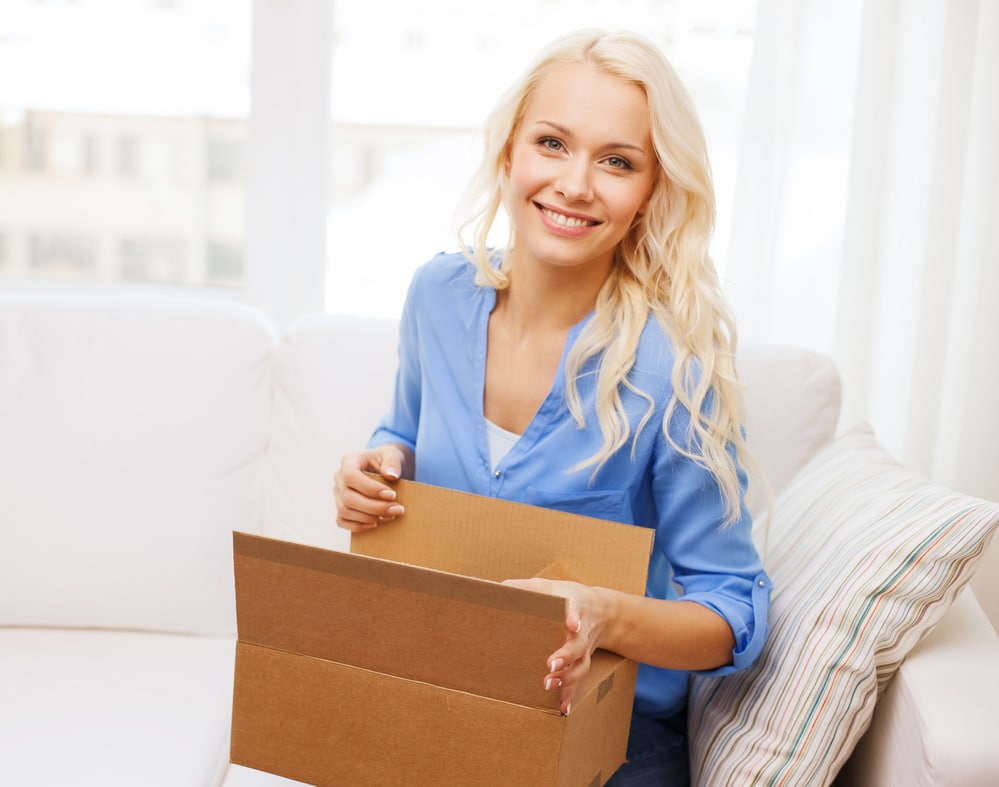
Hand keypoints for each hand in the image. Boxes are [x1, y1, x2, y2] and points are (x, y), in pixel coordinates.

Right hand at [333, 444, 410, 531]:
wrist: (385, 468)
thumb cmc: (387, 460)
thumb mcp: (393, 455)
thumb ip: (393, 462)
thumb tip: (391, 475)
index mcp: (349, 460)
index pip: (351, 476)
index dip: (370, 489)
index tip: (392, 495)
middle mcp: (339, 477)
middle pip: (349, 498)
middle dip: (374, 507)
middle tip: (397, 509)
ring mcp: (338, 493)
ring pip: (345, 511)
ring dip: (369, 518)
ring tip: (391, 515)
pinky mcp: (341, 506)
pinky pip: (341, 521)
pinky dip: (358, 526)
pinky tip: (377, 523)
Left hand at [502, 578, 604, 714]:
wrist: (602, 610)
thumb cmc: (566, 596)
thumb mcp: (548, 586)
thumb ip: (524, 587)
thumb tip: (496, 590)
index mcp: (573, 606)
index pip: (575, 609)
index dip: (574, 616)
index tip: (571, 624)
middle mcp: (582, 630)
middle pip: (579, 644)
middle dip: (566, 655)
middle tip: (550, 664)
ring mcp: (585, 649)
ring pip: (581, 665)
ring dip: (567, 678)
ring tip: (548, 685)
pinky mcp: (582, 662)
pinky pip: (579, 680)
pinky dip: (571, 694)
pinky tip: (563, 708)